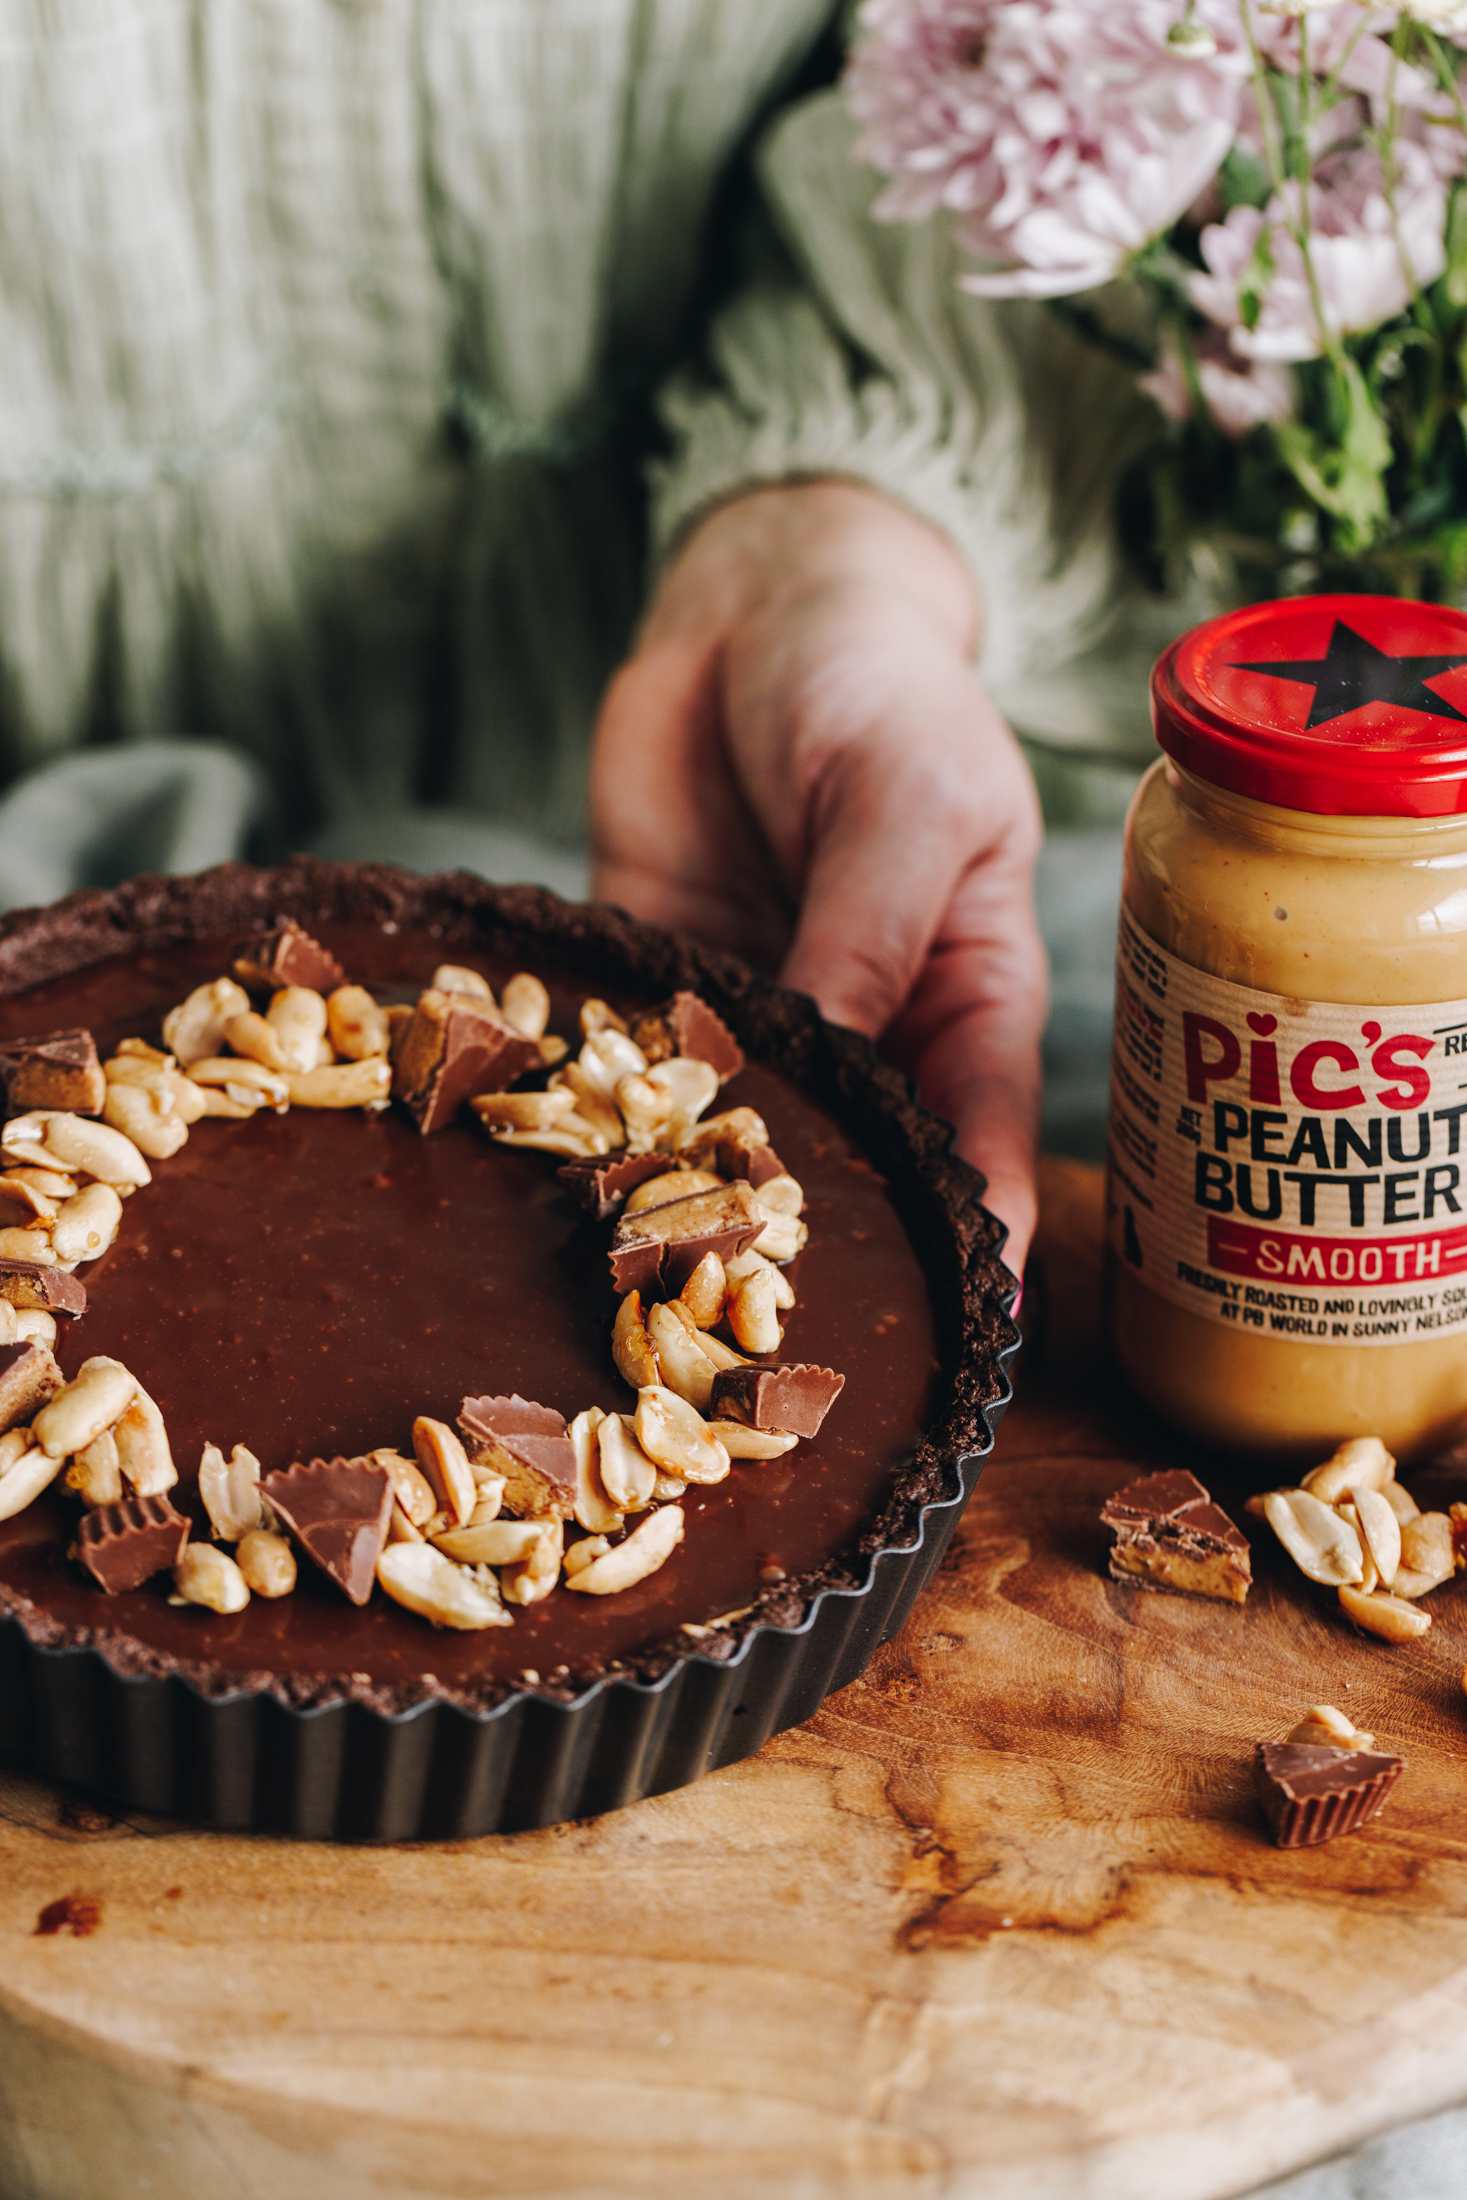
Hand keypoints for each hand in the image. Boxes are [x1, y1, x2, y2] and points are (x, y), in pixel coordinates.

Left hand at [590, 481, 1046, 1274]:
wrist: (755, 606)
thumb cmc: (877, 686)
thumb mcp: (904, 800)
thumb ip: (867, 937)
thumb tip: (831, 1075)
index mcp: (962, 997)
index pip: (982, 1147)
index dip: (976, 1246)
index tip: (956, 1339)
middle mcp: (866, 1030)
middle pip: (854, 1169)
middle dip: (819, 1251)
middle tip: (774, 1349)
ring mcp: (756, 1013)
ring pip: (731, 1132)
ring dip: (693, 1197)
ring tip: (653, 1291)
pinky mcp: (654, 981)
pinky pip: (626, 1063)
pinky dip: (597, 1109)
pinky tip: (558, 1170)